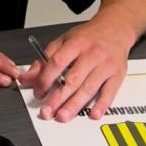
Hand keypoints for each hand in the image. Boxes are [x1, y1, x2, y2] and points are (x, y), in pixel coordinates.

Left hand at [17, 21, 131, 121]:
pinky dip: (102, 104)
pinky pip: (109, 92)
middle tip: (47, 111)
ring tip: (63, 116)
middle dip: (58, 98)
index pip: (57, 62)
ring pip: (89, 88)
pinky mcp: (117, 75)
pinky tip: (93, 114)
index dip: (45, 79)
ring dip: (75, 105)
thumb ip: (45, 60)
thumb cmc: (87, 37)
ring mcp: (105, 65)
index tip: (38, 92)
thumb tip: (27, 77)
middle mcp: (91, 54)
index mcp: (76, 44)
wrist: (114, 28)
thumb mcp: (63, 41)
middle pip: (73, 79)